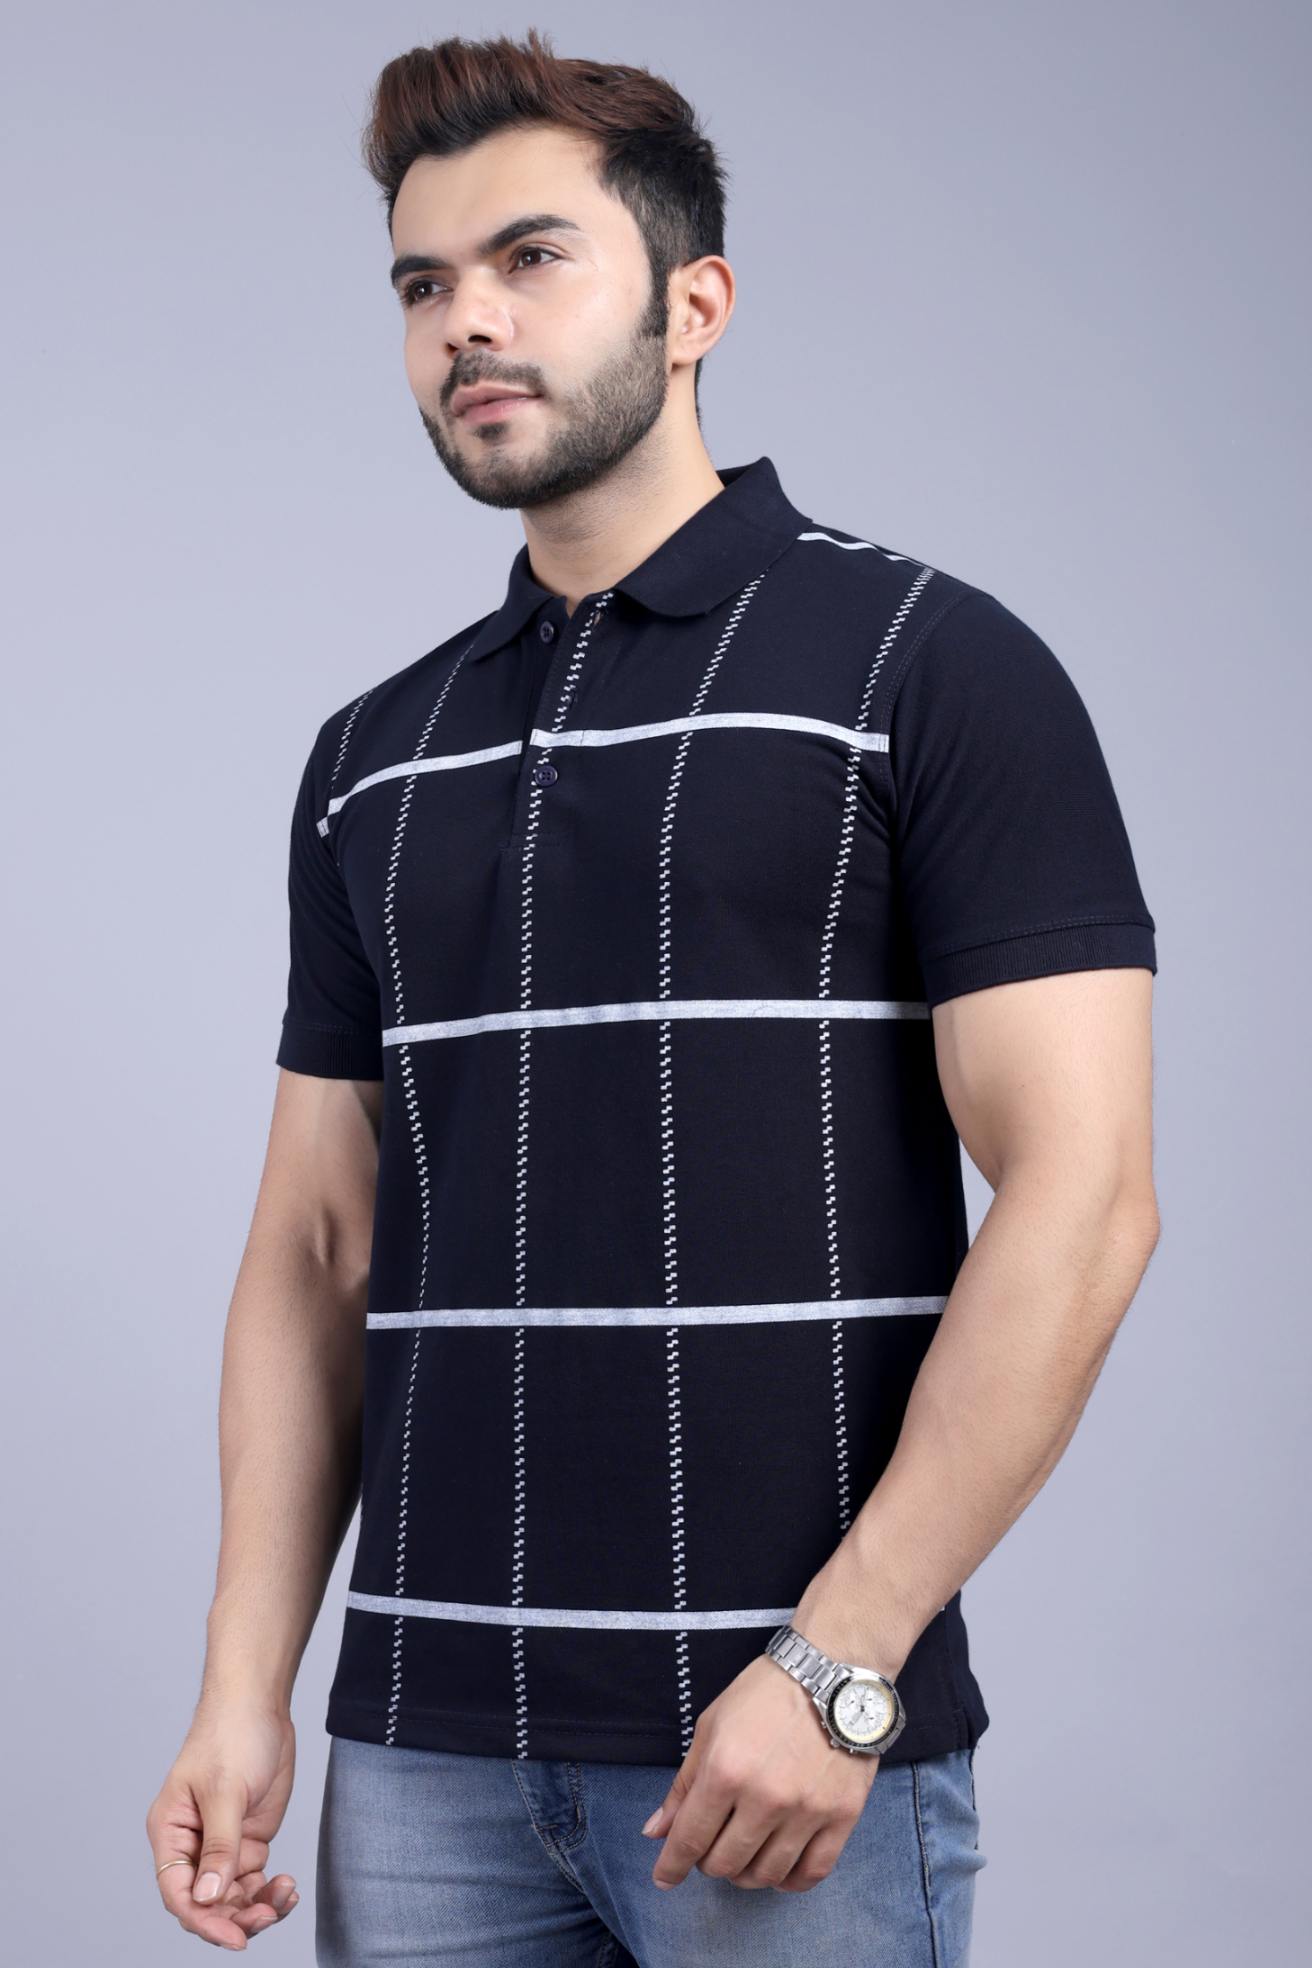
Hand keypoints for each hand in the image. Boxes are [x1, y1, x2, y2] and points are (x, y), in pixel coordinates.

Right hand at [145, 1699, 299, 1949]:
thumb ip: (219, 1846)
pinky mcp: (248, 1839)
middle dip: (236, 1916)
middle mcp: (192, 1845)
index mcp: (170, 1832)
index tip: (235, 1937)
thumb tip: (209, 1898)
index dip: (204, 1920)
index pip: (178, 1892)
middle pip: (207, 1902)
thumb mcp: (225, 1791)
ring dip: (257, 1907)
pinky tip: (288, 1890)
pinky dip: (269, 1892)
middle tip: (267, 1915)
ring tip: (285, 1895)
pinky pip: (254, 1880)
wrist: (260, 1704)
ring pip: (232, 1898)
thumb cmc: (230, 1736)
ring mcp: (222, 1844)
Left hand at [641, 1655, 878, 1892]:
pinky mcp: (841, 1817)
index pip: (690, 1839)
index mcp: (725, 1771)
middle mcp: (764, 1798)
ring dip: (746, 1873)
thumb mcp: (711, 1726)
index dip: (672, 1866)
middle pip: (725, 1863)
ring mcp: (806, 1811)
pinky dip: (790, 1880)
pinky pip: (812, 1873)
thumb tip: (657, 1832)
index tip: (665, 1878)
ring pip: (765, 1874)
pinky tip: (780, 1867)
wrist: (831, 1672)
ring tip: (745, 1852)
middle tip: (713, 1844)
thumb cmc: (764, 1694)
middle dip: (709, 1862)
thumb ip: (684, 1784)